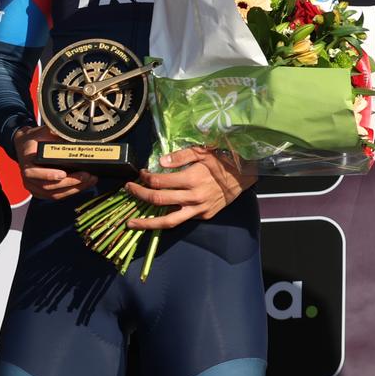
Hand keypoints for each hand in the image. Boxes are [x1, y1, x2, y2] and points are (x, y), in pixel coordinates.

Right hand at [12, 125, 96, 200]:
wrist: (27, 146)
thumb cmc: (36, 139)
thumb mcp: (44, 131)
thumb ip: (56, 132)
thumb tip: (75, 133)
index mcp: (26, 162)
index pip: (32, 173)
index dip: (48, 175)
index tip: (63, 174)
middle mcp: (28, 177)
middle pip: (48, 186)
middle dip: (70, 182)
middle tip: (87, 176)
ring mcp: (34, 186)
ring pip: (54, 194)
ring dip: (74, 188)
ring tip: (91, 180)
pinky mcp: (41, 191)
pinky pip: (57, 195)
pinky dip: (71, 191)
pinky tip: (85, 185)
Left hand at [123, 147, 255, 229]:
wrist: (245, 176)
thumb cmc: (224, 160)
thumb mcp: (204, 151)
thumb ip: (181, 156)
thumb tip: (159, 162)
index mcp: (192, 178)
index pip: (159, 181)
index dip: (145, 178)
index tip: (140, 174)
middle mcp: (193, 196)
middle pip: (158, 199)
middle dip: (139, 194)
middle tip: (129, 190)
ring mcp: (199, 209)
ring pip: (168, 220)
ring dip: (147, 223)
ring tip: (131, 223)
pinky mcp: (204, 215)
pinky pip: (183, 219)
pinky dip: (168, 218)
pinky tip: (157, 217)